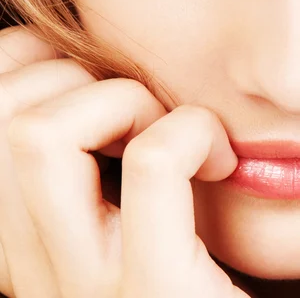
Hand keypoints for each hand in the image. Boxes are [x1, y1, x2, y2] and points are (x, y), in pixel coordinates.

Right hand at [0, 25, 251, 297]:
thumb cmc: (215, 294)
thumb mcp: (135, 232)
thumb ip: (99, 181)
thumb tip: (98, 94)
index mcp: (40, 254)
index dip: (40, 77)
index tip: (113, 98)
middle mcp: (45, 277)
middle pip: (3, 126)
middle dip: (76, 79)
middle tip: (144, 110)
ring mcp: (91, 292)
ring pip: (39, 137)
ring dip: (119, 100)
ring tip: (173, 130)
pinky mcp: (156, 297)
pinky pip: (148, 163)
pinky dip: (188, 131)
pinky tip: (223, 162)